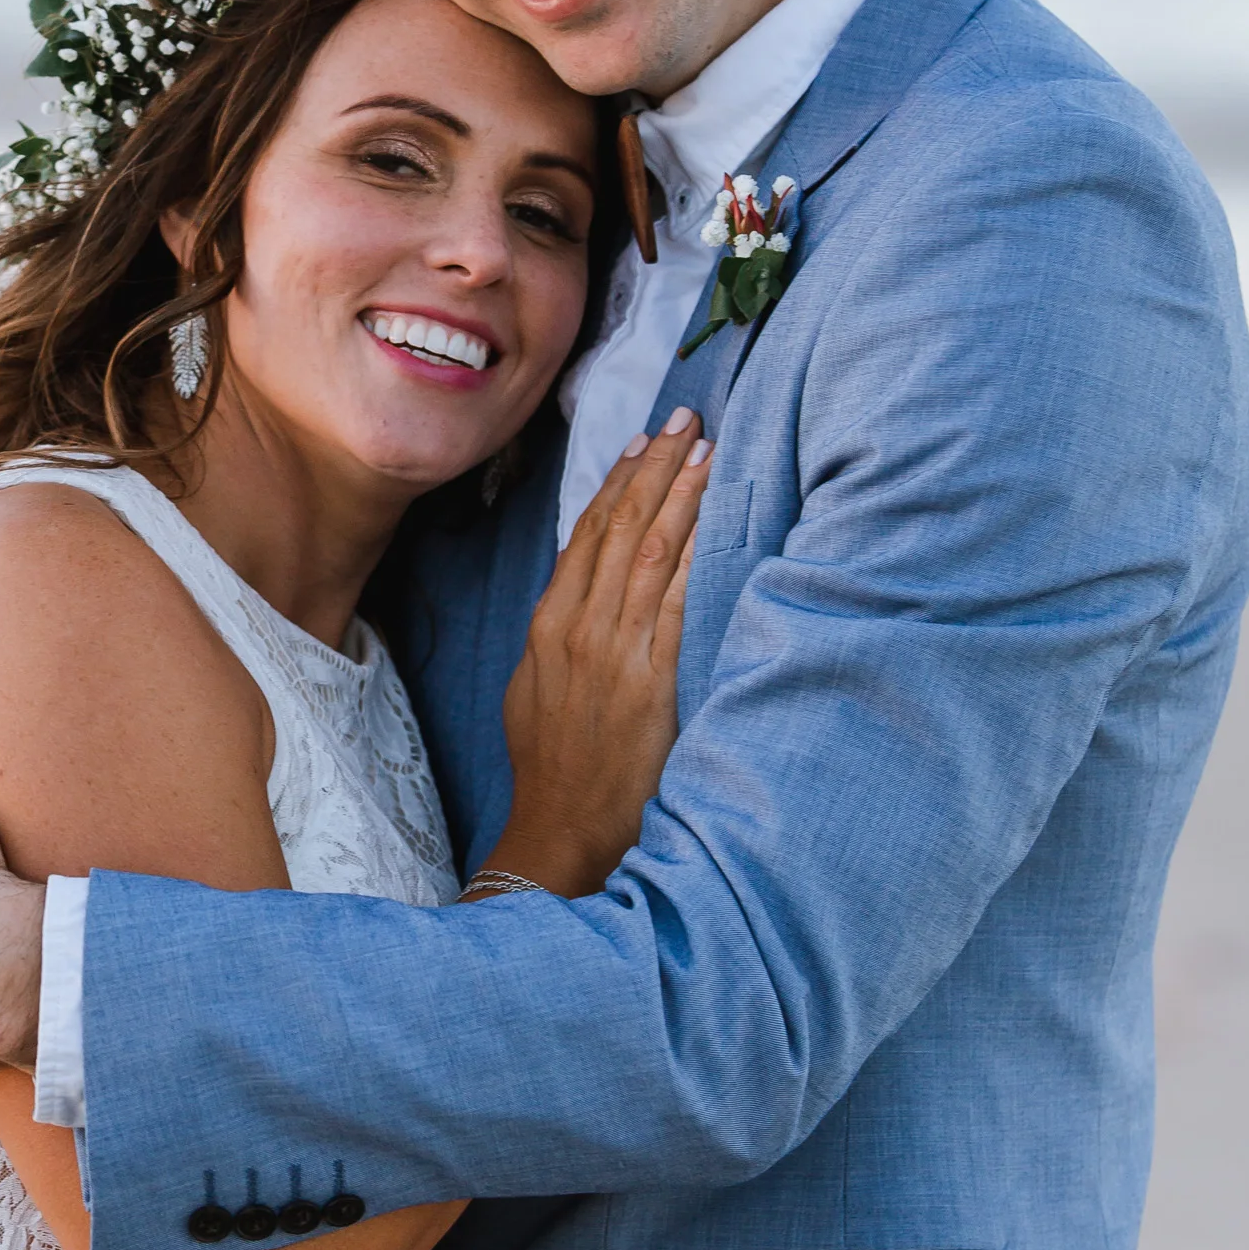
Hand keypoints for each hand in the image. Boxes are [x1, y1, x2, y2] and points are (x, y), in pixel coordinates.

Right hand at [487, 407, 709, 895]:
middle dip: (656, 467)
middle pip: (621, 526)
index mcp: (550, 624)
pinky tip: (714, 521)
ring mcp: (615, 652)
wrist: (559, 829)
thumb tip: (580, 597)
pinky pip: (676, 603)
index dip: (619, 481)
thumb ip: (560, 635)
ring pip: (650, 551)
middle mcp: (579, 627)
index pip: (588, 533)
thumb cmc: (552, 766)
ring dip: (681, 494)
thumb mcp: (534, 688)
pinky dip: (694, 555)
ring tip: (708, 450)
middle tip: (685, 419)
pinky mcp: (650, 681)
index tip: (644, 442)